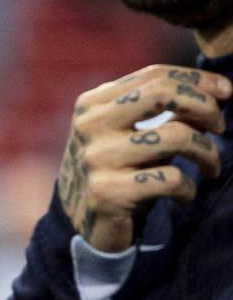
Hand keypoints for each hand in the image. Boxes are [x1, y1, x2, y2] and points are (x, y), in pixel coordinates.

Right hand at [57, 65, 227, 251]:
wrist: (81, 223)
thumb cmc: (117, 171)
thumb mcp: (131, 135)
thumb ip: (162, 112)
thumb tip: (216, 92)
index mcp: (93, 104)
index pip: (155, 76)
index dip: (199, 80)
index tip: (226, 92)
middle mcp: (91, 126)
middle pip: (163, 93)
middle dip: (205, 106)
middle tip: (220, 127)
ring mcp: (97, 159)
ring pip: (177, 136)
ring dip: (207, 153)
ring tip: (210, 167)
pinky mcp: (108, 193)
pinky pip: (171, 179)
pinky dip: (188, 189)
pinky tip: (182, 195)